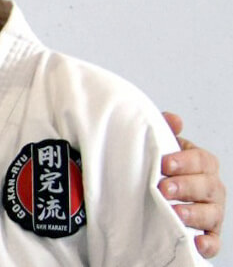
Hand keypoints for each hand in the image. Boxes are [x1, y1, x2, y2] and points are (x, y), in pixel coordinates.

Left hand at [161, 111, 224, 257]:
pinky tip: (196, 242)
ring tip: (175, 212)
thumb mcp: (161, 148)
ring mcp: (211, 213)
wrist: (150, 196)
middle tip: (163, 188)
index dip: (185, 161)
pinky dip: (207, 243)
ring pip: (211, 214)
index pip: (202, 160)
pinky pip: (213, 242)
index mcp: (202, 165)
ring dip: (194, 213)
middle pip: (207, 186)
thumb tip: (173, 119)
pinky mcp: (207, 236)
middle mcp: (211, 189)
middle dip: (186, 186)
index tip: (164, 163)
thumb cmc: (159, 170)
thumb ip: (165, 132)